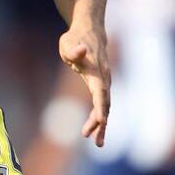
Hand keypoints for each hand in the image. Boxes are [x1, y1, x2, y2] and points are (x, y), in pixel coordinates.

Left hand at [59, 25, 110, 147]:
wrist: (90, 32)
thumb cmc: (76, 39)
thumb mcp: (68, 43)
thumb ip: (74, 51)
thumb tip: (80, 51)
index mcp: (96, 71)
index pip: (100, 92)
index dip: (100, 107)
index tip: (101, 121)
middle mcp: (104, 78)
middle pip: (105, 103)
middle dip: (101, 121)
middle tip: (95, 140)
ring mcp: (105, 82)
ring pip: (106, 105)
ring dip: (102, 123)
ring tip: (98, 142)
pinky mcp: (102, 85)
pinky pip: (103, 104)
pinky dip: (100, 117)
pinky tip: (94, 130)